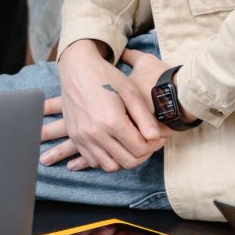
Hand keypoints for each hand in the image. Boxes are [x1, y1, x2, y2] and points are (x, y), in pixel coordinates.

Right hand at [44, 40, 166, 171]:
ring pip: (111, 166)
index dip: (154, 146)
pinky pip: (94, 161)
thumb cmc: (106, 76)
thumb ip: (144, 118)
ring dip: (125, 159)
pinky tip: (115, 145)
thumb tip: (156, 138)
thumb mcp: (130, 92)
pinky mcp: (75, 138)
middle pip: (127, 161)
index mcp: (111, 121)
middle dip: (143, 154)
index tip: (159, 137)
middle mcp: (95, 133)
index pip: (140, 148)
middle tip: (148, 142)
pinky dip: (107, 159)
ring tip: (132, 145)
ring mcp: (83, 137)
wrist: (76, 68)